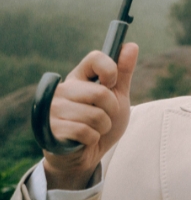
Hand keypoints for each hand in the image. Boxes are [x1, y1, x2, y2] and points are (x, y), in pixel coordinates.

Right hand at [42, 44, 137, 190]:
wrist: (87, 154)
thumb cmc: (102, 123)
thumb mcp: (118, 97)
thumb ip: (123, 73)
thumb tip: (131, 45)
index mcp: (78, 77)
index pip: (95, 58)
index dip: (111, 70)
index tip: (112, 83)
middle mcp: (62, 89)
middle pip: (101, 92)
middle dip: (111, 109)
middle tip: (103, 116)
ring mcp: (53, 109)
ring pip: (95, 115)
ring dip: (102, 127)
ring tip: (93, 129)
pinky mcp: (50, 129)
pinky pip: (86, 131)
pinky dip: (92, 138)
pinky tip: (83, 139)